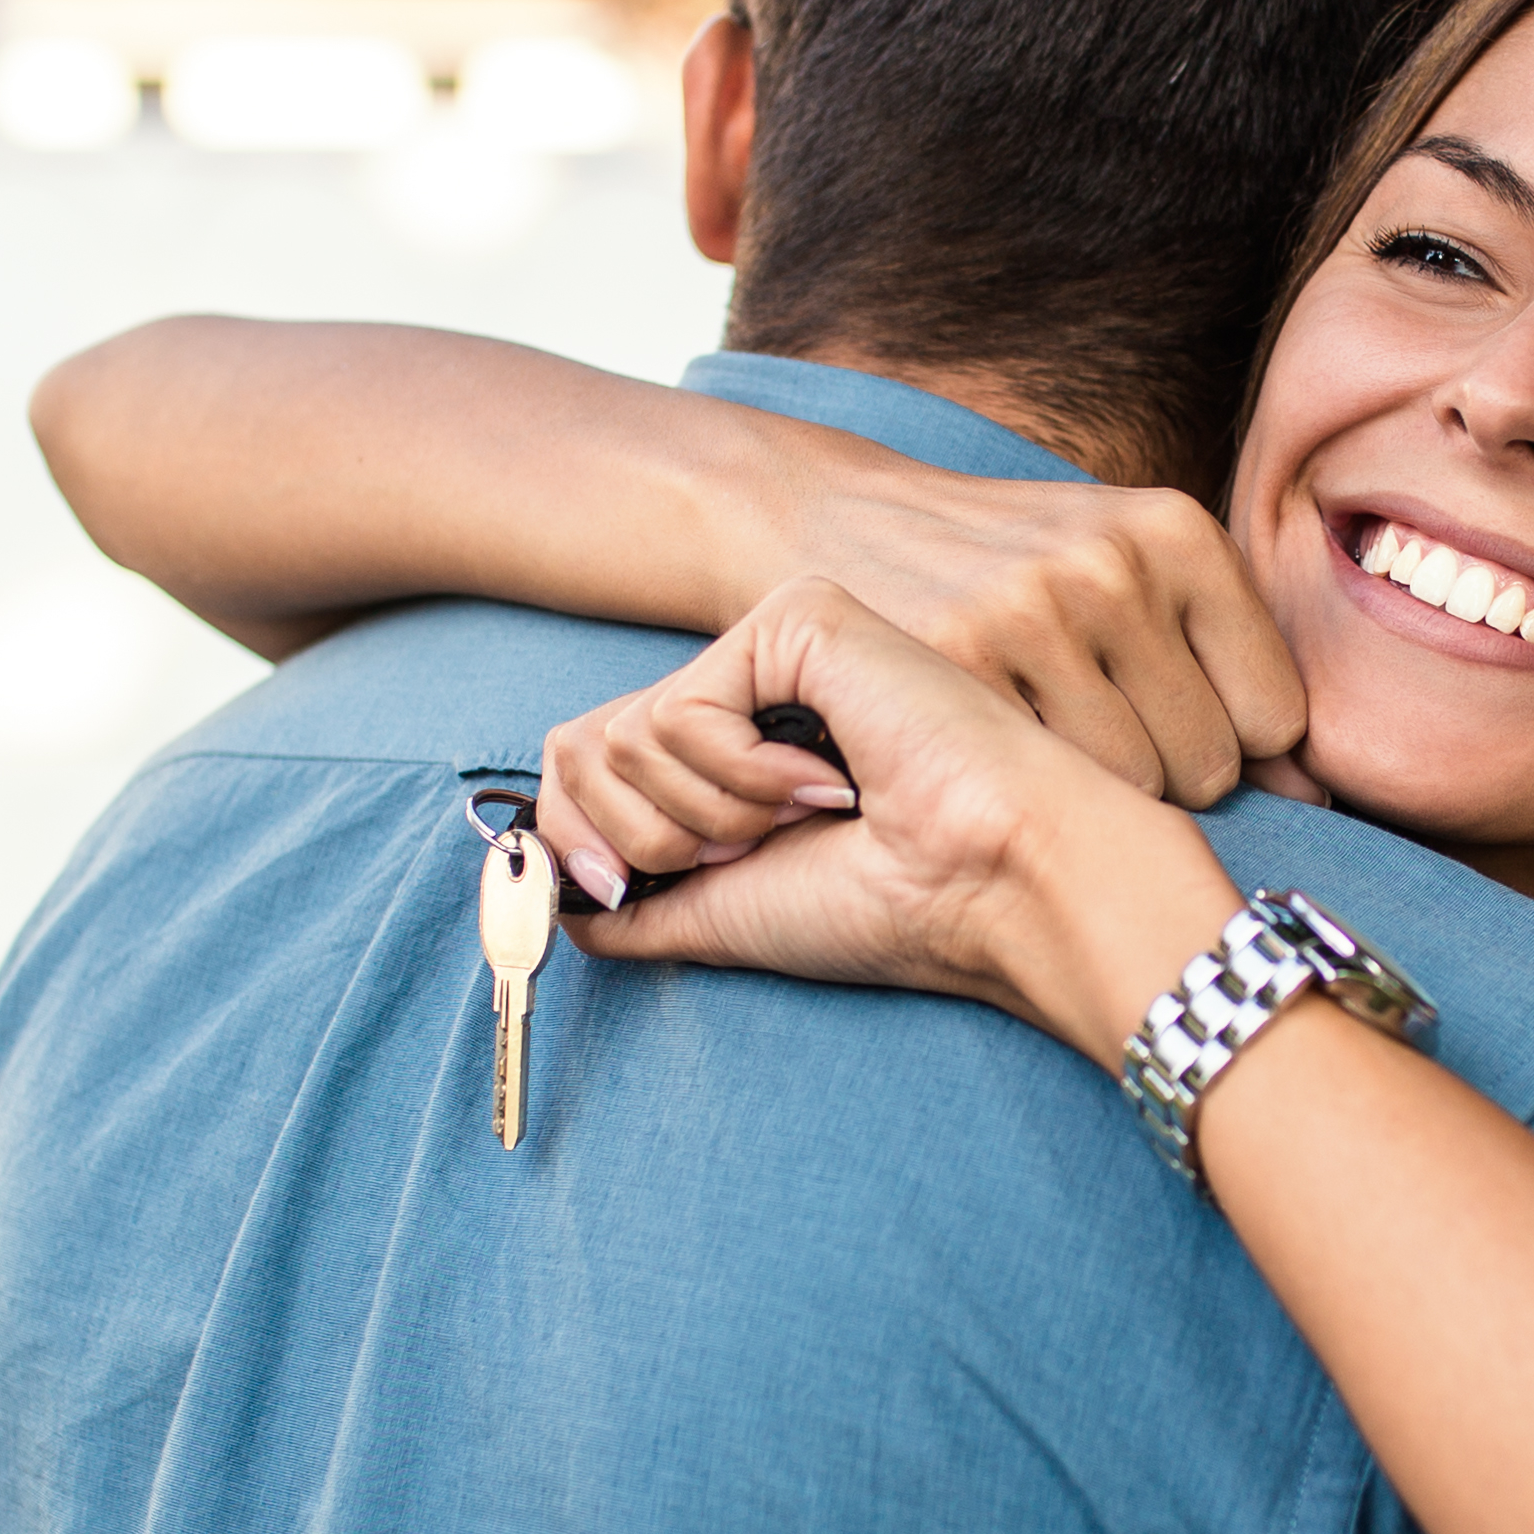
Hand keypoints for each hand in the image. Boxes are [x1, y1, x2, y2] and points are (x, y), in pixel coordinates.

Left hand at [540, 580, 1240, 1052]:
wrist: (989, 889)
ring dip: (712, 816)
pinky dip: (740, 778)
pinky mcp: (796, 619)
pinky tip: (830, 779)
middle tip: (760, 848)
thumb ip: (632, 900)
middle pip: (580, 749)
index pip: (582, 763)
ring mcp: (773, 647)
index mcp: (737, 750)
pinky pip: (679, 711)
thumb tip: (544, 888)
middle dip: (651, 839)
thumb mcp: (722, 915)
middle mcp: (748, 689)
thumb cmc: (891, 911)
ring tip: (813, 815)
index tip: (636, 891)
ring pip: (627, 737)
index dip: (577, 838)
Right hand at [764, 457, 1303, 807]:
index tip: (1166, 723)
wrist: (832, 517)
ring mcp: (1034, 610)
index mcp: (1177, 532)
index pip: (1278, 717)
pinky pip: (1048, 784)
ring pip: (1133, 787)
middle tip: (1089, 731)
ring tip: (1042, 736)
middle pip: (1211, 764)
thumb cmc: (1008, 566)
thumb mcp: (1129, 569)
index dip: (1228, 742)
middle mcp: (1115, 564)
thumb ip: (1225, 664)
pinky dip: (1025, 784)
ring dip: (1093, 790)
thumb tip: (1316, 796)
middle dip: (1162, 771)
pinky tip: (995, 745)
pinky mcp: (956, 660)